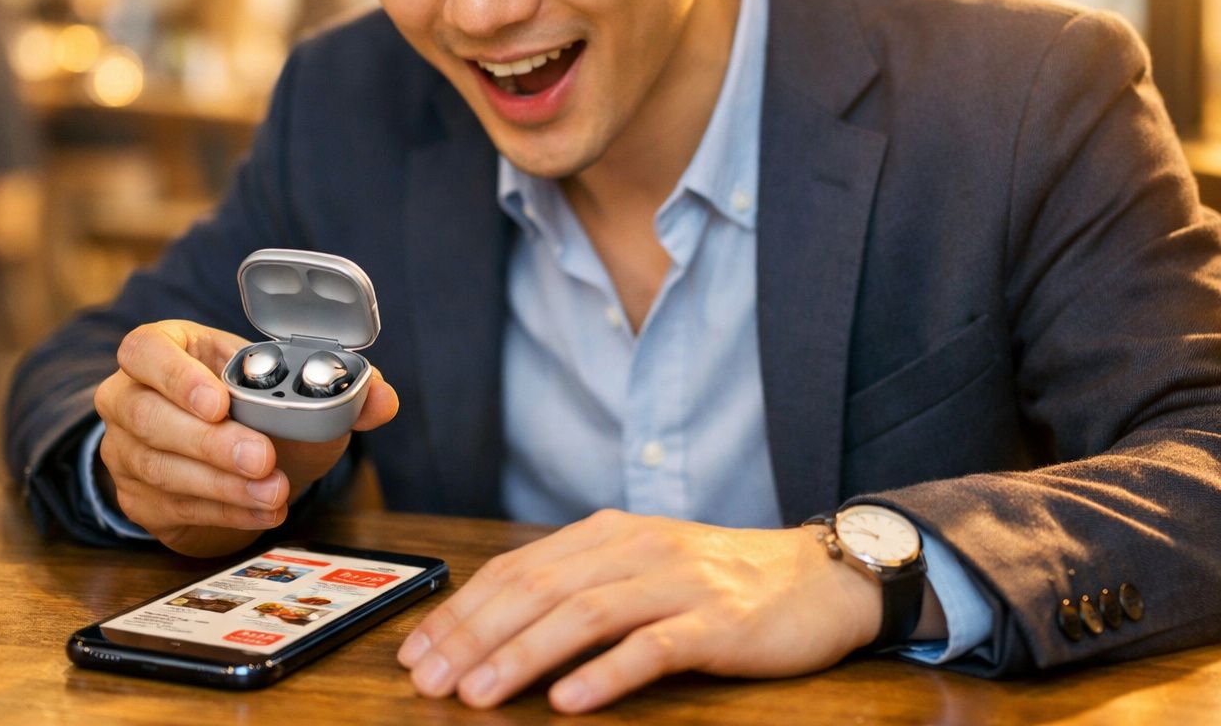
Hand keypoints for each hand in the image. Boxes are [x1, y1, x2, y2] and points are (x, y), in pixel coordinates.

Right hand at [94, 319, 398, 556]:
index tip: (219, 400)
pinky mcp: (139, 499)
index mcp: (162, 349)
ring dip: (223, 484)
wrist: (231, 457)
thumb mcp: (290, 387)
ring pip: (162, 468)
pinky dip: (224, 510)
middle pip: (151, 417)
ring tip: (274, 490)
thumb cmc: (255, 406)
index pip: (143, 351)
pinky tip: (261, 509)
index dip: (175, 375)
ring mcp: (126, 450)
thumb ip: (341, 388)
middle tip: (262, 457)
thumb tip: (382, 396)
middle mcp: (131, 397)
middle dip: (211, 442)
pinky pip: (175, 507)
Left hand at [397, 510, 882, 712]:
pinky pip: (652, 647)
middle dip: (473, 637)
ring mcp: (676, 583)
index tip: (417, 651)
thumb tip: (498, 625)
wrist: (819, 576)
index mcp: (606, 535)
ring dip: (523, 655)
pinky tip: (570, 699)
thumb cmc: (721, 579)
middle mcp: (634, 550)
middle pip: (536, 590)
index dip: (460, 610)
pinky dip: (605, 673)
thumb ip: (579, 585)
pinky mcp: (717, 622)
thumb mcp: (640, 567)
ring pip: (582, 615)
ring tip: (479, 694)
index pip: (516, 569)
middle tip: (428, 680)